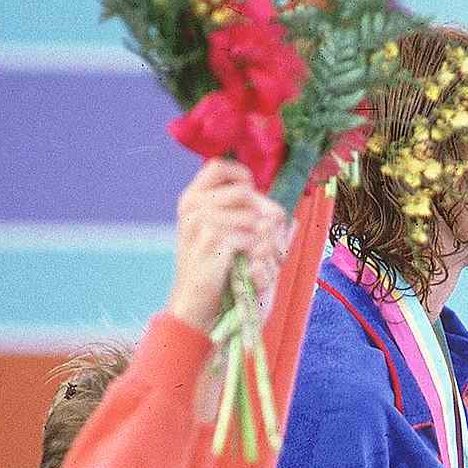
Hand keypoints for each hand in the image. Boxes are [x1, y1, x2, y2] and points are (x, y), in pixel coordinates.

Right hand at [167, 159, 286, 331]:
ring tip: (261, 252)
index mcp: (191, 198)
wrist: (193, 300)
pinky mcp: (211, 241)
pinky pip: (250, 237)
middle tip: (269, 232)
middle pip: (244, 193)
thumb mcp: (216, 232)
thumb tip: (276, 209)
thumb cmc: (210, 266)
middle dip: (263, 213)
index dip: (240, 175)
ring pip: (251, 217)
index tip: (252, 193)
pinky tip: (251, 262)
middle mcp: (193, 206)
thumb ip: (236, 212)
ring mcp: (200, 222)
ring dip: (264, 236)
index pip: (217, 166)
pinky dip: (257, 251)